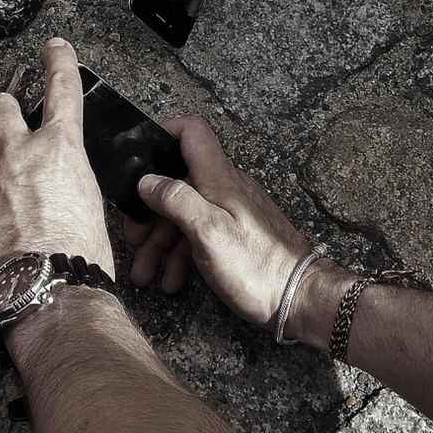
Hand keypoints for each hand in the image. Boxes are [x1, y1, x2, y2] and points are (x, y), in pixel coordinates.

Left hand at [0, 39, 112, 306]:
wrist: (43, 295)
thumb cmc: (77, 257)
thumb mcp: (87, 203)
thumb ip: (66, 176)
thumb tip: (57, 177)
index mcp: (59, 149)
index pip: (61, 89)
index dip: (58, 62)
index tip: (54, 48)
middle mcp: (18, 152)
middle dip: (3, 111)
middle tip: (10, 127)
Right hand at [131, 117, 311, 330]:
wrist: (300, 300)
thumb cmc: (255, 266)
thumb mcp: (209, 233)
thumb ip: (177, 200)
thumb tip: (147, 180)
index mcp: (219, 179)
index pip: (192, 133)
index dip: (163, 133)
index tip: (137, 157)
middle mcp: (224, 189)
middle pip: (176, 183)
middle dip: (148, 211)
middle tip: (132, 241)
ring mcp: (229, 213)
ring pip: (183, 216)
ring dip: (159, 244)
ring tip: (144, 275)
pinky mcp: (233, 237)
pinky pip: (198, 237)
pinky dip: (180, 256)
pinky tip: (171, 282)